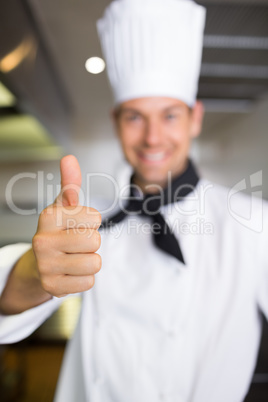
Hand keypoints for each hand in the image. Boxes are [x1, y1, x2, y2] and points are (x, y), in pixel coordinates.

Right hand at [32, 155, 101, 296]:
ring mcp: (46, 265)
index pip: (95, 218)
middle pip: (95, 240)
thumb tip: (69, 158)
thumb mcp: (63, 207)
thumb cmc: (58, 231)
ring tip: (74, 257)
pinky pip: (89, 282)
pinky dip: (84, 278)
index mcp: (48, 216)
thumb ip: (70, 183)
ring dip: (90, 261)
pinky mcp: (52, 287)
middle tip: (76, 244)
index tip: (75, 225)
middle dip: (92, 243)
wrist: (40, 263)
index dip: (91, 222)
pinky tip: (70, 272)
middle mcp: (42, 240)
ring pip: (95, 263)